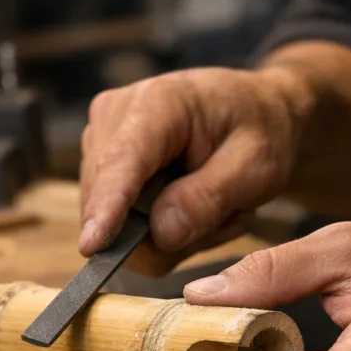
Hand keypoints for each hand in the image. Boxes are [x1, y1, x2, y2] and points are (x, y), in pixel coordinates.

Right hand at [79, 67, 306, 274]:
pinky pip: (120, 232)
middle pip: (113, 205)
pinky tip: (192, 209)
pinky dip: (160, 234)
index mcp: (157, 103)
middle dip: (167, 231)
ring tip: (213, 206)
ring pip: (116, 227)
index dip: (106, 206)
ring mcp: (100, 144)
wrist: (253, 113)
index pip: (121, 163)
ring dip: (168, 234)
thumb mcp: (256, 164)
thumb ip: (209, 197)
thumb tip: (161, 232)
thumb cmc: (258, 129)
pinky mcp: (100, 171)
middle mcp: (113, 118)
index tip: (91, 246)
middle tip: (225, 214)